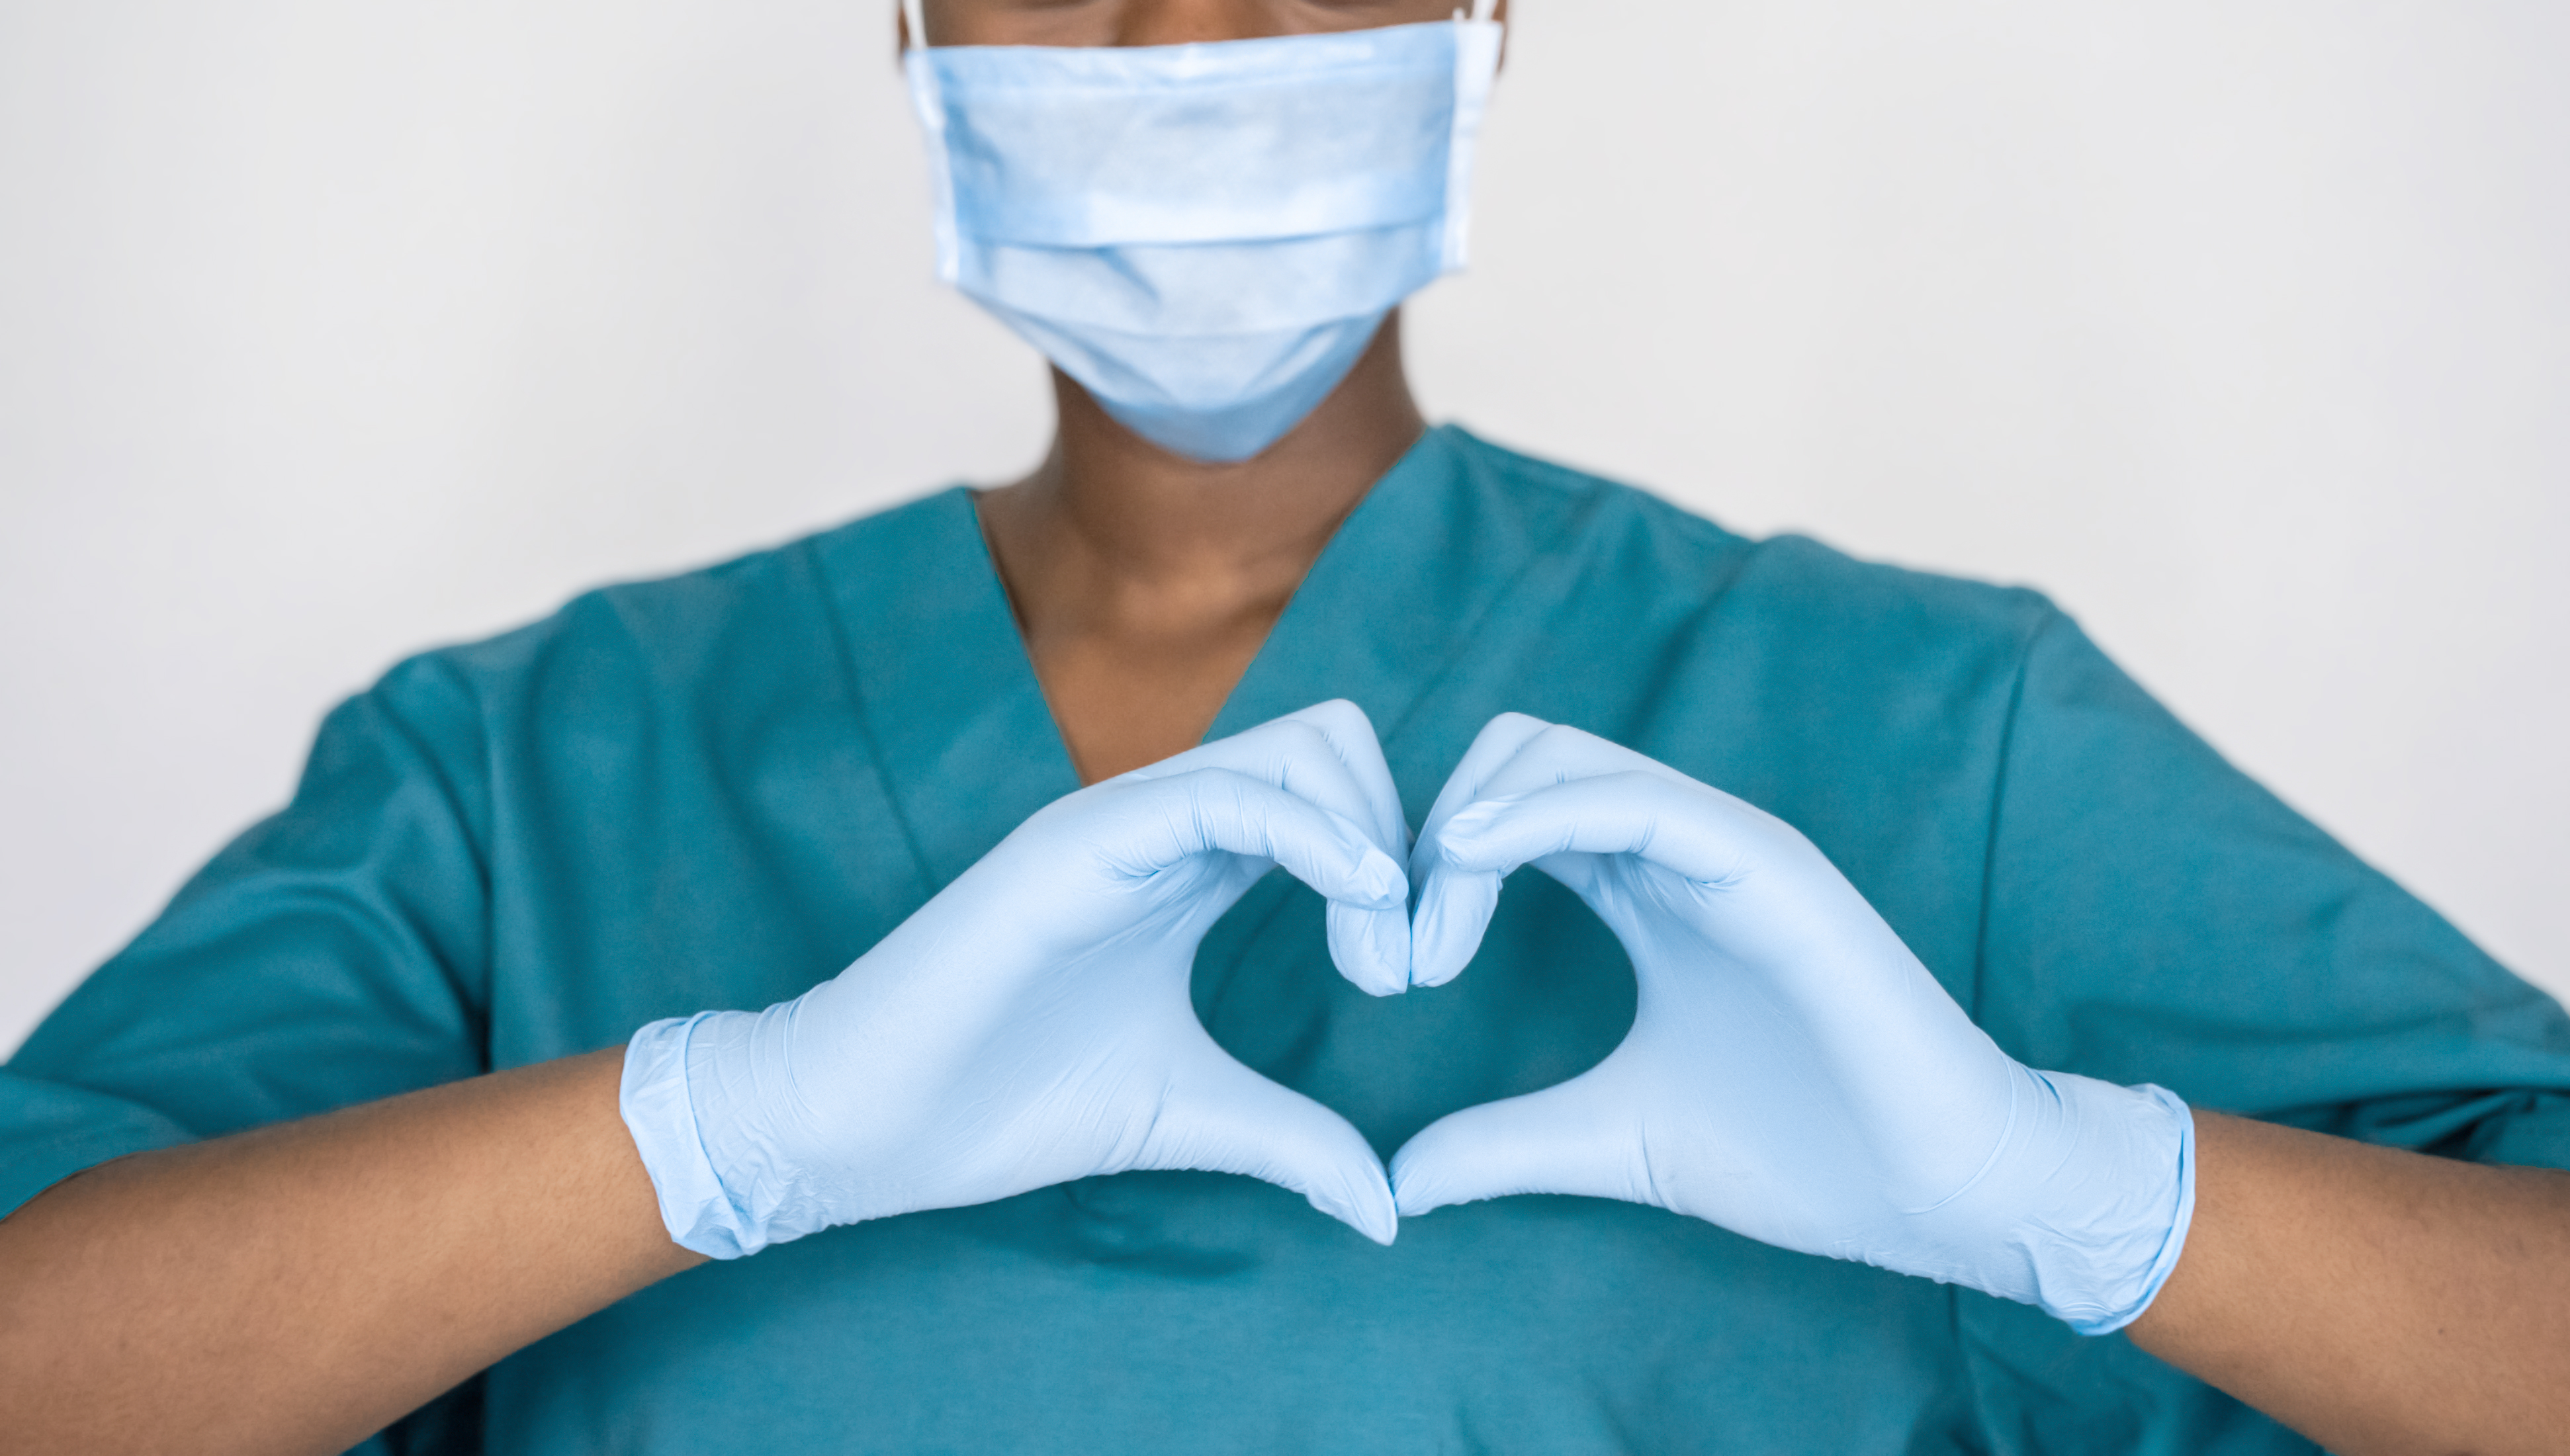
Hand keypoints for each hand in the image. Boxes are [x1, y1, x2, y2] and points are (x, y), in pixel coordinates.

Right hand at [621, 701, 1413, 1256]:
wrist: (863, 1123)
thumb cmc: (1003, 1105)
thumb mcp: (1190, 1115)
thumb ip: (1291, 1141)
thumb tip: (1388, 1208)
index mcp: (1192, 868)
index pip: (1334, 795)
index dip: (1399, 867)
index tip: (1413, 972)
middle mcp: (1166, 823)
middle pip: (1335, 745)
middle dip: (1405, 835)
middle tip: (1405, 964)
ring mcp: (1122, 821)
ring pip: (1300, 748)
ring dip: (1374, 838)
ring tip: (1380, 960)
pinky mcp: (1081, 840)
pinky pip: (1228, 794)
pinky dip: (1317, 835)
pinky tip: (1357, 907)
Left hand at [1395, 714, 2194, 1332]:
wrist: (1937, 1190)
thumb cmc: (1802, 1154)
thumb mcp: (1612, 1140)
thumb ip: (1507, 1144)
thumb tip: (1397, 1183)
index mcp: (1640, 891)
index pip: (1502, 814)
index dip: (1423, 868)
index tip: (1382, 966)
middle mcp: (1675, 848)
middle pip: (1510, 759)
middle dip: (1425, 837)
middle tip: (1389, 955)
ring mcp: (1723, 844)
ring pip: (1556, 754)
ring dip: (1464, 826)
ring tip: (1426, 942)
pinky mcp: (1767, 863)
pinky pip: (1634, 798)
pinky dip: (1536, 814)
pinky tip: (1471, 864)